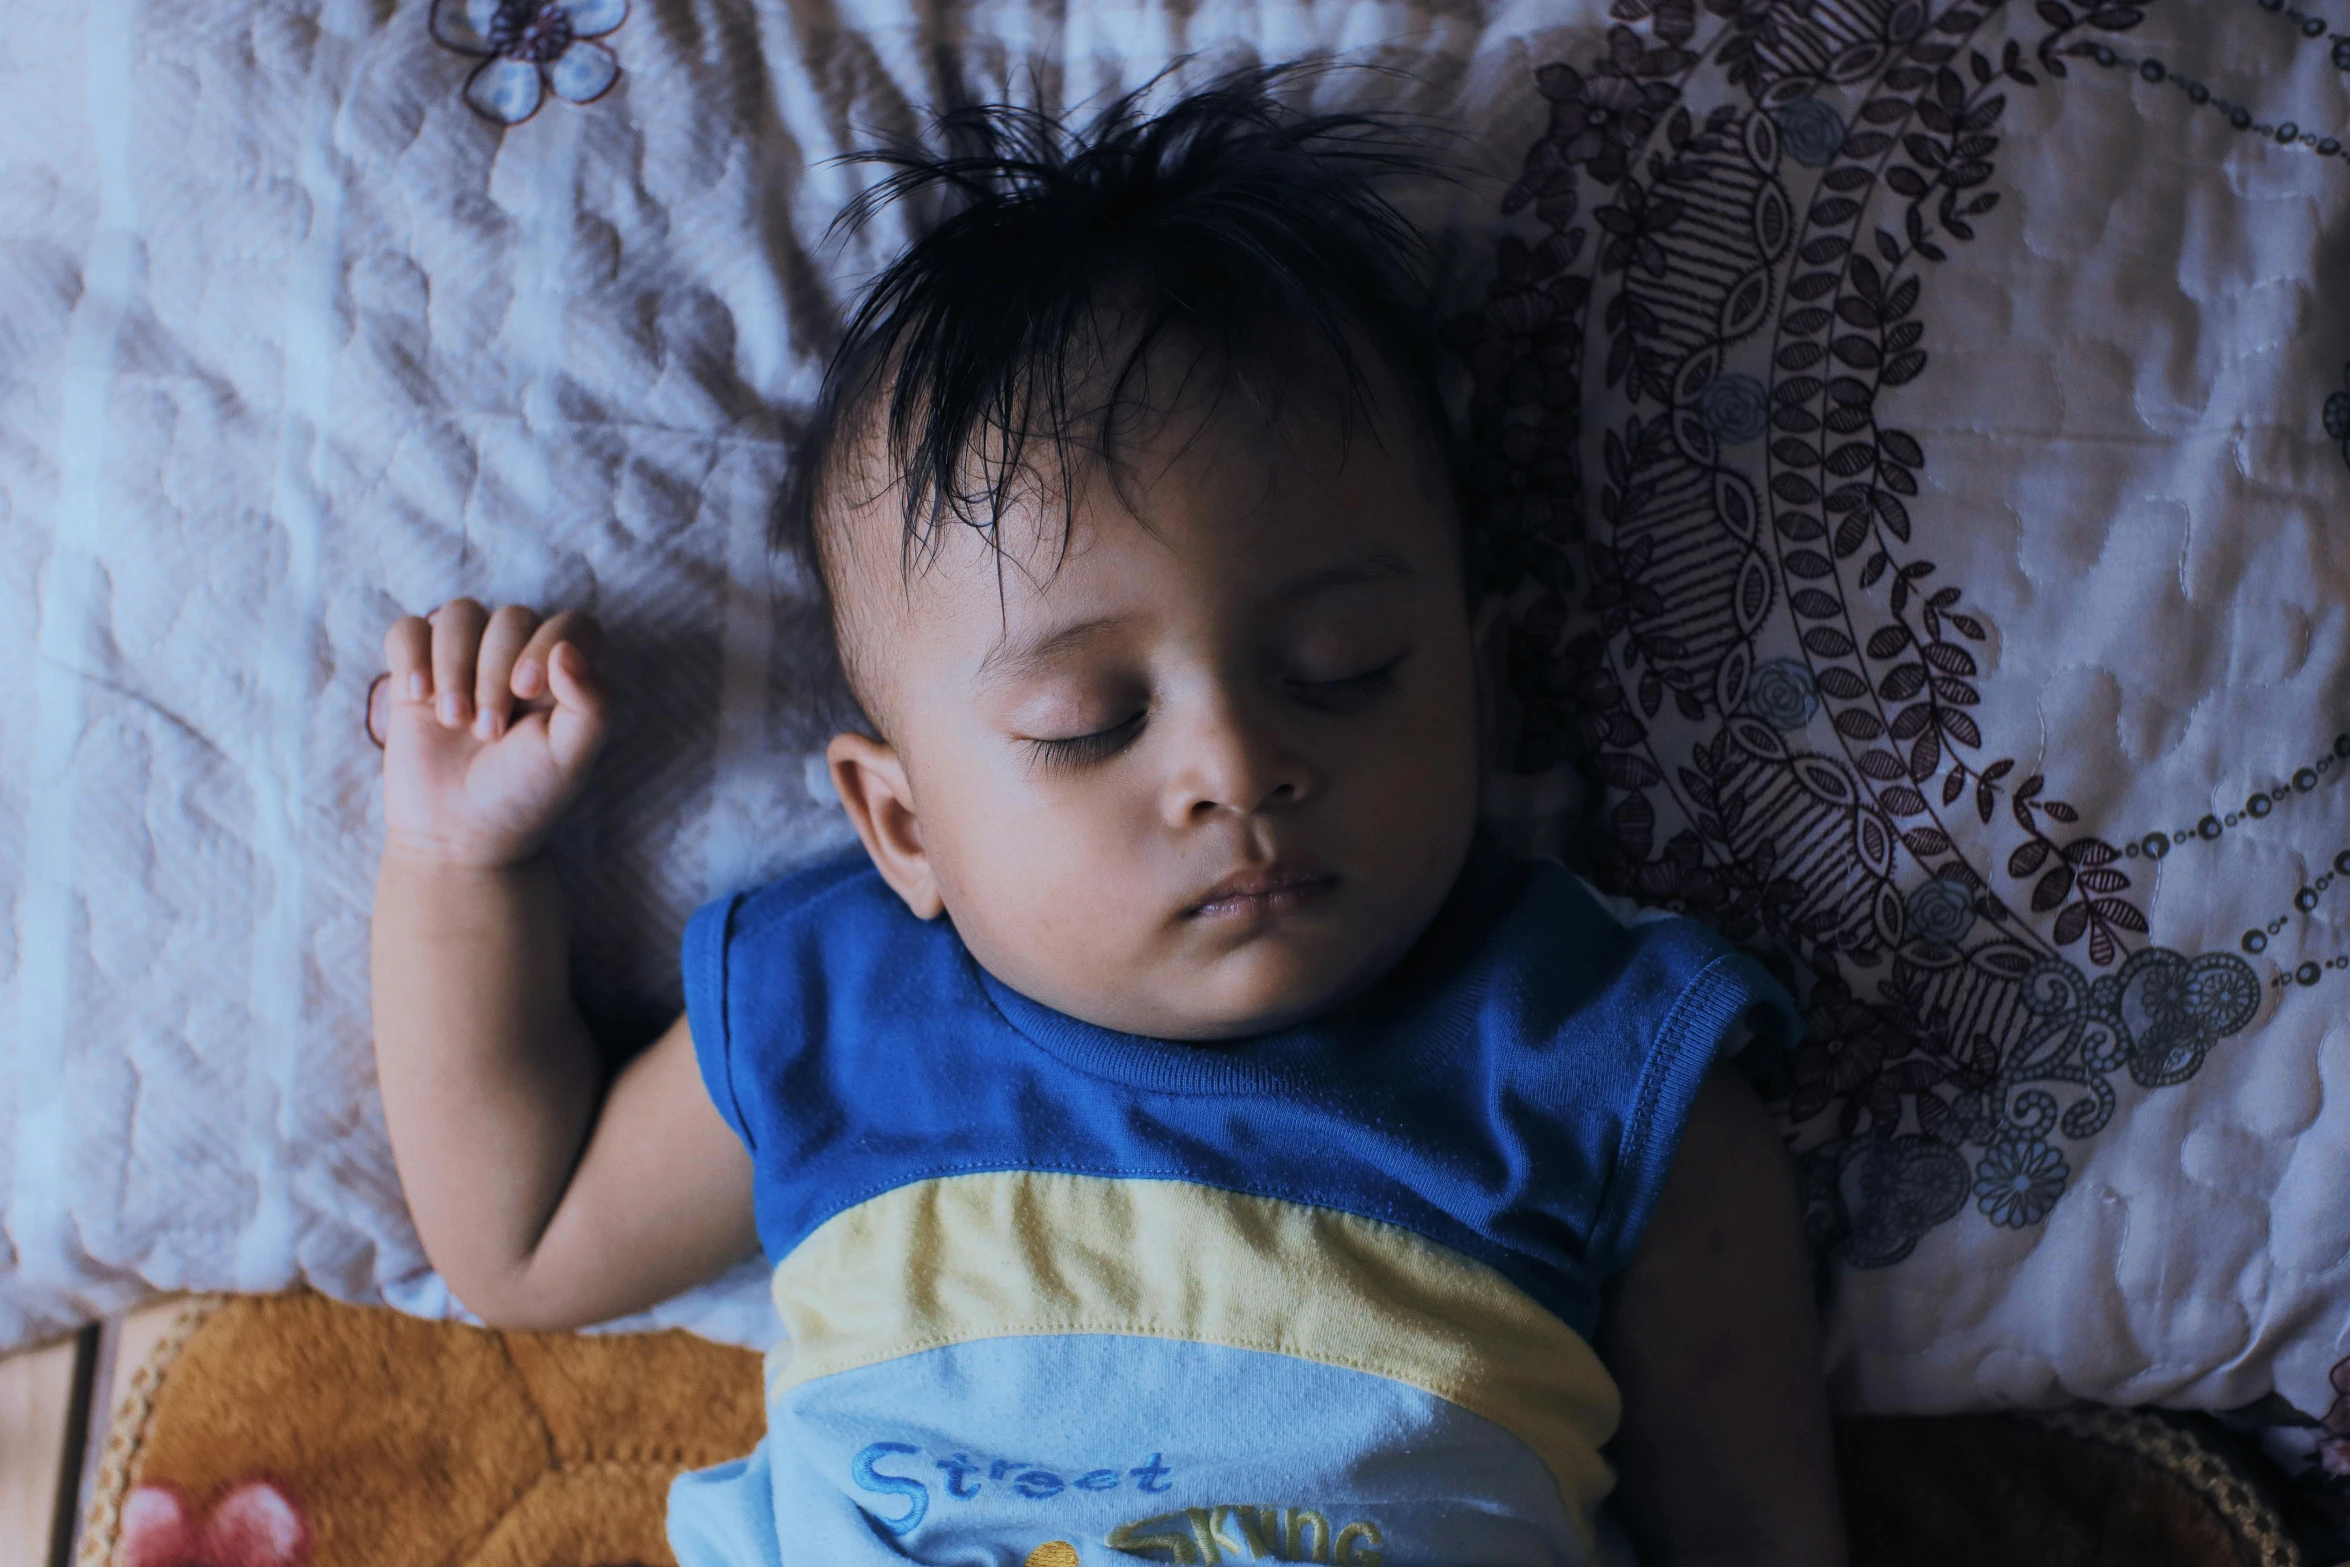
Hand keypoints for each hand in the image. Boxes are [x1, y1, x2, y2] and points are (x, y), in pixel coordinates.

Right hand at [374, 600, 607, 868]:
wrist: (458, 833)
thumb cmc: (524, 794)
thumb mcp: (570, 757)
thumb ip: (592, 704)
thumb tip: (567, 648)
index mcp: (568, 673)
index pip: (572, 624)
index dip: (547, 644)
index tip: (526, 692)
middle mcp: (519, 656)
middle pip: (511, 618)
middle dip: (494, 672)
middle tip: (488, 733)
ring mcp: (466, 660)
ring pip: (459, 614)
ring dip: (453, 665)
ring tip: (453, 721)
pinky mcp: (418, 671)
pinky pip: (409, 630)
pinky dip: (412, 655)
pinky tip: (418, 697)